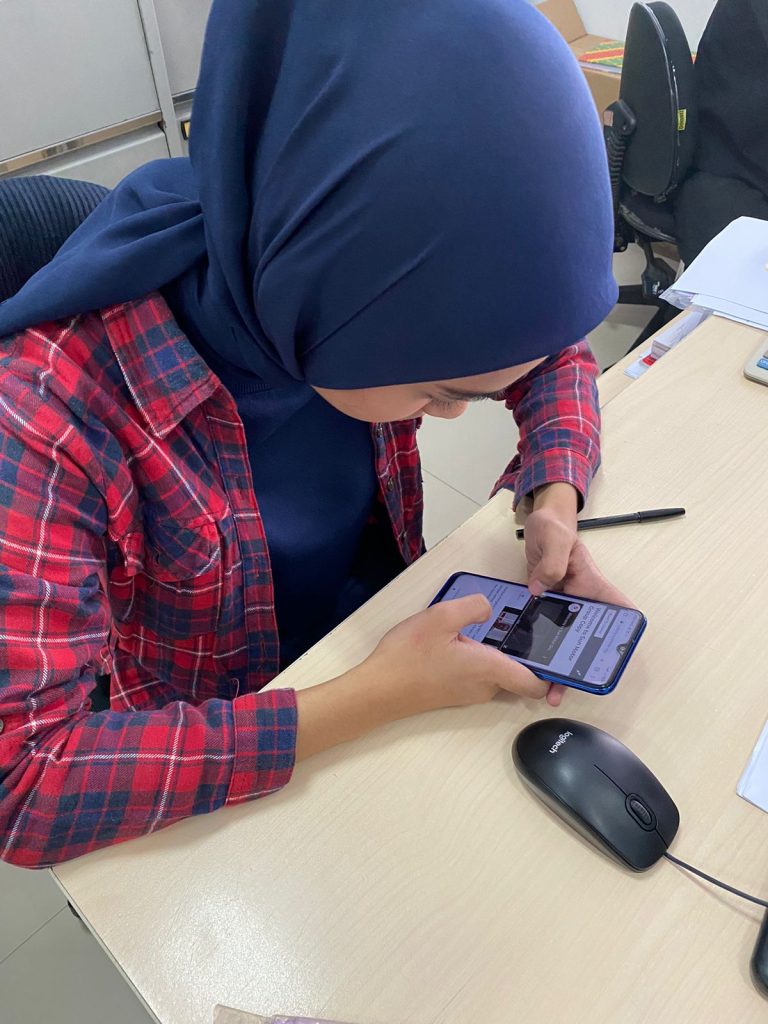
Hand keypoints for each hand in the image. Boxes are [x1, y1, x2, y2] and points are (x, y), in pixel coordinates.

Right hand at [368, 594, 548, 712]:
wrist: (378, 690)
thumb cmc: (408, 656)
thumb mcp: (441, 617)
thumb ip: (473, 607)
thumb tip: (489, 608)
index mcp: (489, 670)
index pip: (535, 683)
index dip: (552, 673)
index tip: (560, 654)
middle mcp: (484, 687)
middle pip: (518, 676)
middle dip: (524, 654)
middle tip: (524, 626)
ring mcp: (468, 694)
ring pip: (497, 675)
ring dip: (498, 655)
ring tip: (489, 628)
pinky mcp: (453, 694)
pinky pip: (478, 676)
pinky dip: (479, 660)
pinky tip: (461, 641)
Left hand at [521, 483, 633, 707]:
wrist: (536, 527)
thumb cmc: (553, 528)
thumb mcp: (554, 539)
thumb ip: (551, 561)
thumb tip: (541, 590)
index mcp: (593, 585)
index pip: (619, 609)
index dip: (625, 633)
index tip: (619, 656)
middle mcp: (581, 601)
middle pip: (590, 637)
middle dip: (584, 665)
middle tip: (572, 687)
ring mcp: (562, 607)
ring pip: (565, 641)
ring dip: (558, 666)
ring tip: (548, 692)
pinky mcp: (543, 609)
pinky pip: (542, 632)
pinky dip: (536, 650)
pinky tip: (525, 668)